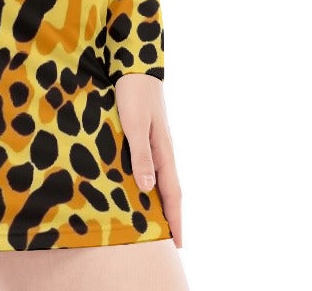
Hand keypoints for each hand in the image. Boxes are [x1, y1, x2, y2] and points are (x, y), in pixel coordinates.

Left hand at [114, 73, 182, 246]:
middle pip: (171, 189)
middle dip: (173, 215)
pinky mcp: (148, 133)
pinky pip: (155, 165)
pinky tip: (147, 185)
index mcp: (163, 151)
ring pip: (164, 177)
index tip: (178, 244)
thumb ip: (141, 155)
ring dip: (165, 200)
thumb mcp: (134, 124)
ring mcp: (157, 141)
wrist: (136, 66)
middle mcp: (163, 149)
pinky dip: (155, 182)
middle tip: (173, 240)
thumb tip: (150, 189)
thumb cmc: (133, 94)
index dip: (175, 219)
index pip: (172, 193)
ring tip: (162, 221)